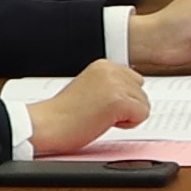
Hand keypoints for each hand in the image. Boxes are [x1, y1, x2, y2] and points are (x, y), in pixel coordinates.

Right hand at [17, 60, 147, 153]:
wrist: (46, 125)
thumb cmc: (64, 114)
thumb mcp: (90, 88)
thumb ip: (111, 86)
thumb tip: (134, 94)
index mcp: (104, 65)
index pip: (134, 81)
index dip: (122, 99)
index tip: (101, 105)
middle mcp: (111, 70)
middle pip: (142, 93)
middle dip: (127, 107)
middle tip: (99, 113)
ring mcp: (115, 84)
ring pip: (144, 105)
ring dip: (126, 117)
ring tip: (100, 117)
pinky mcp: (118, 101)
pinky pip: (142, 115)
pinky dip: (128, 124)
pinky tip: (105, 122)